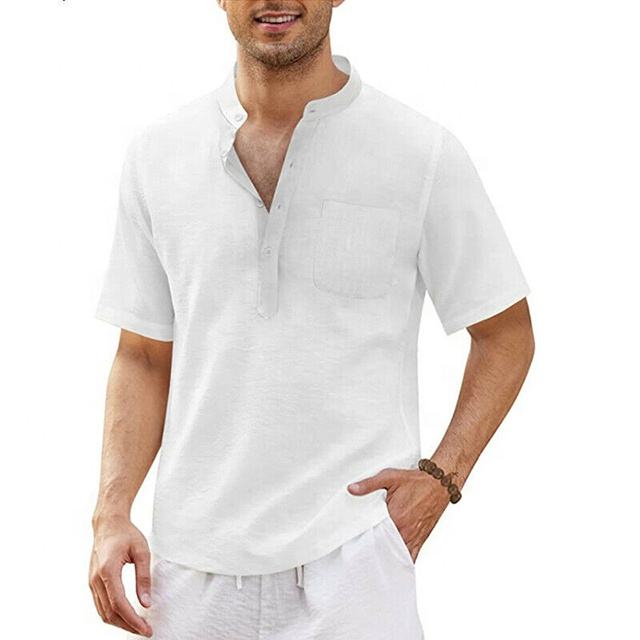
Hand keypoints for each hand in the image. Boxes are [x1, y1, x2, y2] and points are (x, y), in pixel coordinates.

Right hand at [89, 515, 152, 636]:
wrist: (108, 524)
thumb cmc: (126, 534)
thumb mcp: (142, 551)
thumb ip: (144, 577)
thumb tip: (146, 602)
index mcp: (107, 570)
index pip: (119, 604)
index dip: (133, 620)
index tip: (146, 629)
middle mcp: (95, 579)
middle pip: (110, 613)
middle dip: (128, 625)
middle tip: (145, 631)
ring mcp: (91, 582)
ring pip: (103, 612)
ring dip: (120, 623)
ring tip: (138, 626)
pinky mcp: (92, 582)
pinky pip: (100, 605)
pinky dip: (112, 615)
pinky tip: (126, 615)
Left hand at [348, 467, 450, 562]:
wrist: (439, 484)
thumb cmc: (415, 480)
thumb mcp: (389, 477)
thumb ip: (369, 484)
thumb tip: (351, 489)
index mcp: (395, 516)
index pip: (374, 534)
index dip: (363, 539)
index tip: (353, 542)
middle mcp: (405, 530)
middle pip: (384, 547)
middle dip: (373, 550)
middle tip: (360, 554)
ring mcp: (414, 537)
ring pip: (397, 555)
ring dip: (386, 557)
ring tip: (373, 562)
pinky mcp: (421, 539)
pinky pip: (411, 556)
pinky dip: (402, 562)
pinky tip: (393, 566)